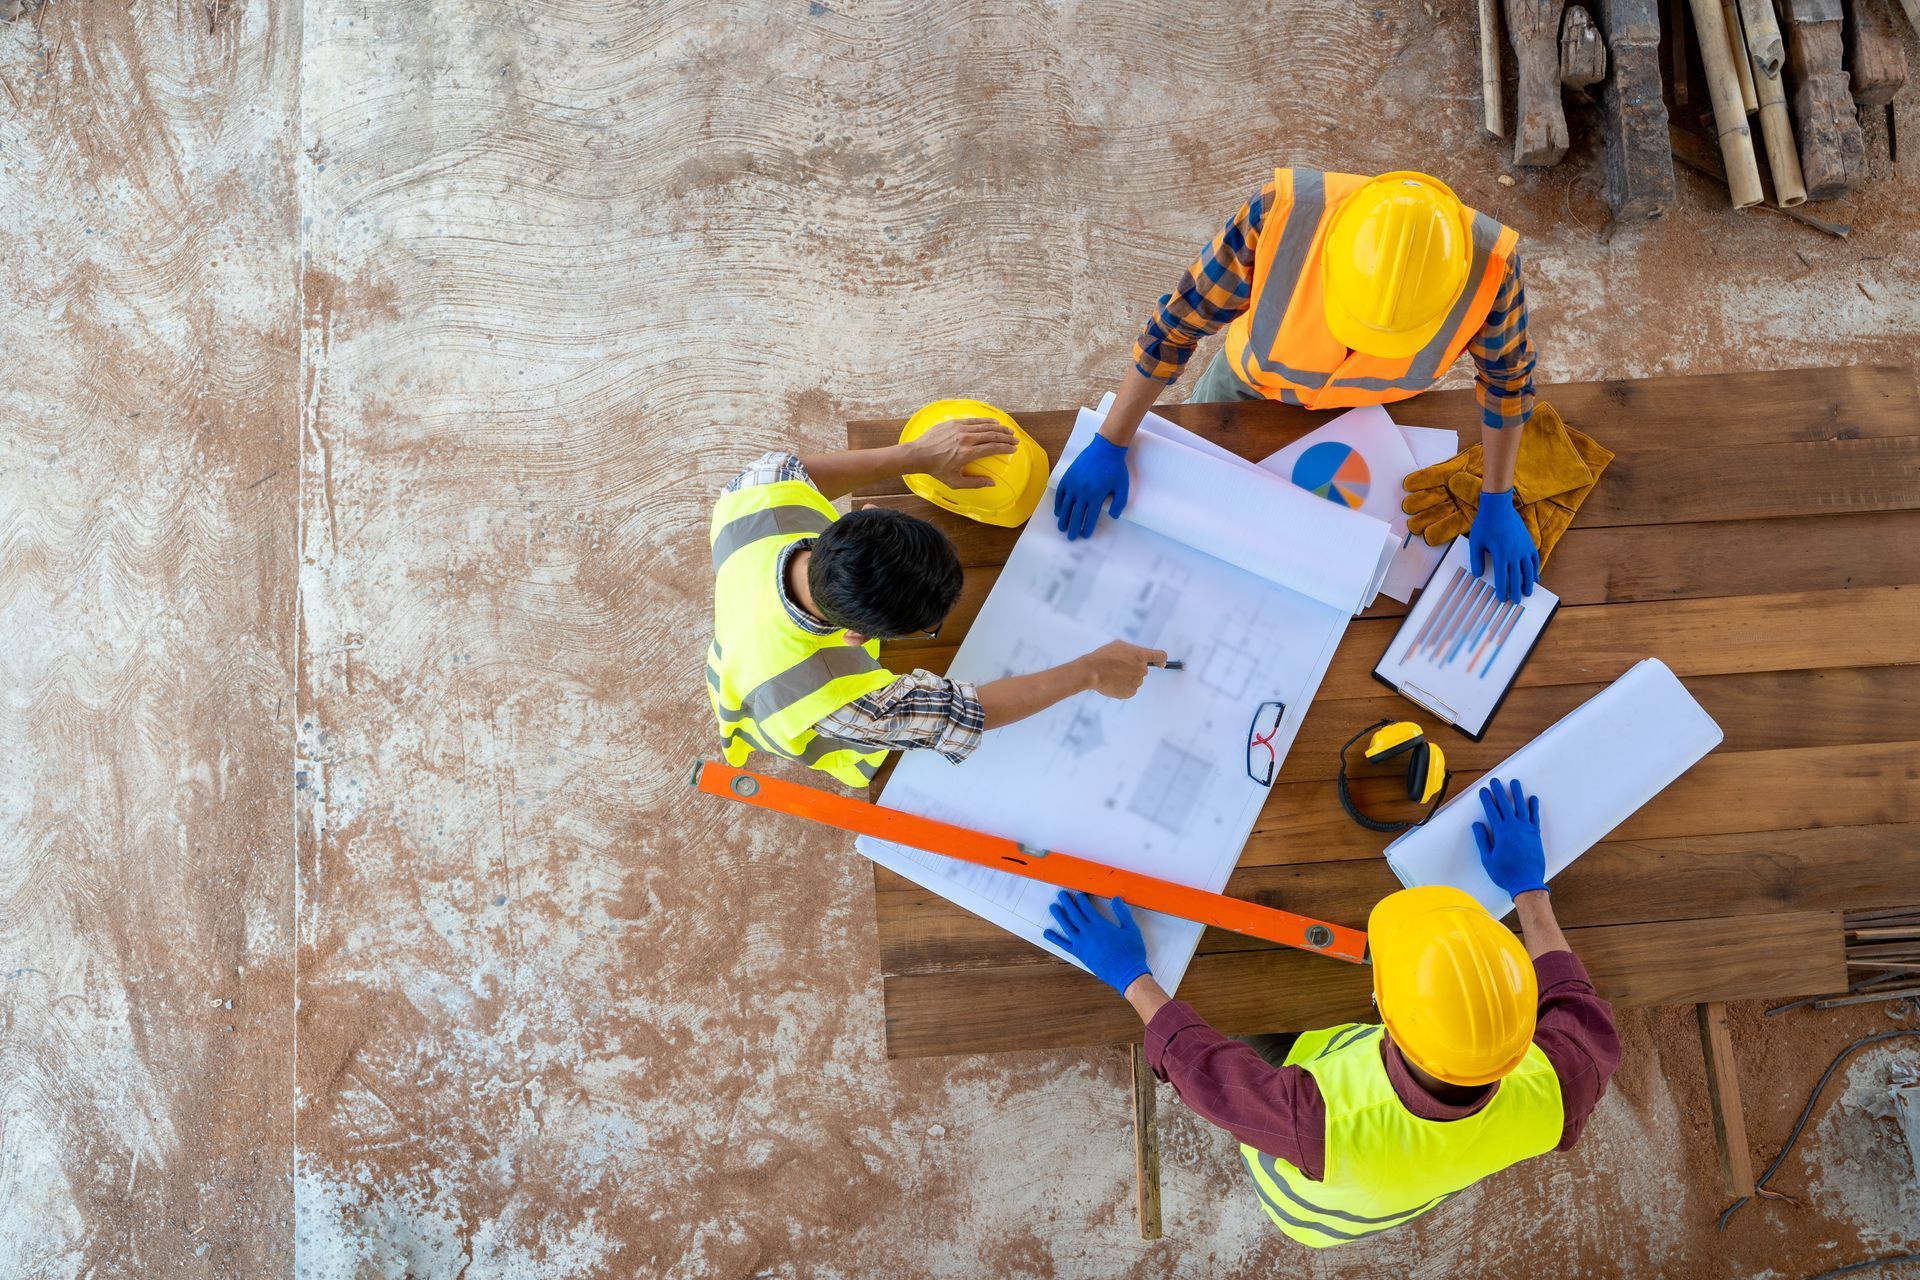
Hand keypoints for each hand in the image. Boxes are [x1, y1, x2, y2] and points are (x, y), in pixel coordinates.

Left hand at [907, 417, 1018, 487]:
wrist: (918, 455)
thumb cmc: (936, 469)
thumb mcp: (955, 482)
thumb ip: (975, 482)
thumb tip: (992, 482)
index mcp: (967, 454)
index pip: (992, 448)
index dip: (1005, 447)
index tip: (1013, 449)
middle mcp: (966, 439)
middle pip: (992, 435)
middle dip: (1006, 437)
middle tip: (1014, 439)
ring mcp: (960, 429)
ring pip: (985, 426)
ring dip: (999, 428)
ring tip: (1008, 430)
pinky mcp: (954, 423)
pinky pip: (974, 420)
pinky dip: (985, 421)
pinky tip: (993, 422)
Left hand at [1043, 890, 1151, 994]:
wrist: (1127, 973)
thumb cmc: (1131, 952)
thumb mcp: (1131, 929)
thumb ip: (1122, 912)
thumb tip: (1116, 899)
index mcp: (1100, 925)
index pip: (1087, 907)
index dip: (1082, 899)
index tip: (1079, 894)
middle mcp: (1088, 932)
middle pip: (1074, 914)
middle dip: (1068, 903)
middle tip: (1061, 894)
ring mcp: (1081, 943)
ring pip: (1066, 926)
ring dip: (1059, 915)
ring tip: (1053, 907)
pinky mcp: (1079, 954)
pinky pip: (1063, 945)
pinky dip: (1054, 938)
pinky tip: (1047, 933)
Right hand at [1054, 434, 1129, 539]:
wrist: (1105, 448)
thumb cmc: (1115, 468)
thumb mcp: (1122, 487)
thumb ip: (1119, 503)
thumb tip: (1114, 517)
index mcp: (1096, 495)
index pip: (1090, 517)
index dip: (1087, 527)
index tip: (1085, 535)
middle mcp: (1082, 491)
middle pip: (1076, 514)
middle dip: (1073, 527)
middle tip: (1071, 537)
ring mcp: (1073, 484)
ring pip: (1066, 506)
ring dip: (1064, 519)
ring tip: (1062, 528)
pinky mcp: (1068, 477)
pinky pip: (1060, 494)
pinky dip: (1059, 504)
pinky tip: (1059, 512)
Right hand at [1076, 640, 1166, 698]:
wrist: (1092, 671)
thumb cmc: (1104, 656)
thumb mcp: (1120, 645)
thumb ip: (1134, 651)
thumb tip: (1140, 658)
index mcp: (1141, 656)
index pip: (1161, 656)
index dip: (1161, 660)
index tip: (1160, 664)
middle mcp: (1142, 669)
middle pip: (1143, 670)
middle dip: (1134, 668)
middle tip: (1119, 666)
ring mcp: (1137, 682)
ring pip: (1136, 680)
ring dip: (1128, 678)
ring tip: (1113, 674)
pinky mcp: (1130, 693)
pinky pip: (1130, 689)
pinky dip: (1123, 687)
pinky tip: (1113, 682)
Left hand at [1469, 488, 1540, 602]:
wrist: (1499, 506)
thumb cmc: (1485, 524)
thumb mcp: (1475, 542)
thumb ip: (1476, 560)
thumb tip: (1478, 576)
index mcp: (1501, 554)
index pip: (1503, 578)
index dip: (1503, 590)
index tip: (1502, 599)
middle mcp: (1514, 553)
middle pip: (1517, 577)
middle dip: (1516, 591)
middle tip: (1517, 602)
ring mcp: (1524, 547)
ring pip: (1529, 570)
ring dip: (1529, 583)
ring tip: (1528, 592)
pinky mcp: (1529, 542)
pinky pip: (1534, 559)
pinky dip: (1536, 569)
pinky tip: (1535, 576)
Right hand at [1473, 777, 1548, 898]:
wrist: (1526, 882)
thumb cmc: (1505, 872)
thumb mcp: (1488, 858)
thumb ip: (1483, 840)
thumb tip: (1477, 825)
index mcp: (1501, 832)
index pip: (1492, 810)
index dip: (1486, 799)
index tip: (1483, 791)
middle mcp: (1514, 827)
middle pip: (1505, 804)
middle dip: (1499, 791)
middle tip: (1495, 781)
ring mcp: (1526, 829)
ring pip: (1521, 806)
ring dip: (1517, 793)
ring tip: (1514, 782)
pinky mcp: (1535, 833)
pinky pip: (1535, 816)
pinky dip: (1533, 806)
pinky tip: (1532, 798)